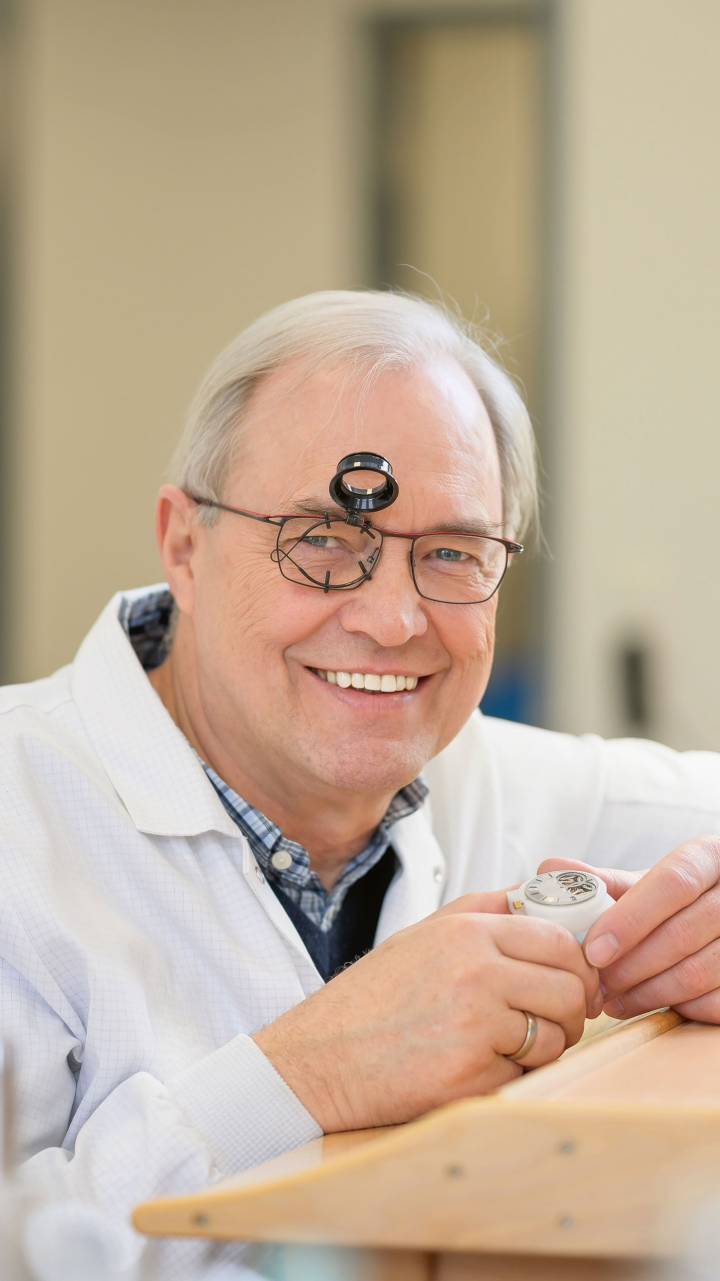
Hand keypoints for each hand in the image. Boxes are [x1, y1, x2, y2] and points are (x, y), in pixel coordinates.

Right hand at [253, 890, 600, 1131]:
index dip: (578, 966)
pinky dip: (510, 1078)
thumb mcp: (424, 935)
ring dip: (542, 1049)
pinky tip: (473, 1070)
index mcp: (466, 931)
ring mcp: (475, 1023)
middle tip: (555, 1023)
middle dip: (571, 1011)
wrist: (317, 1058)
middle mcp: (475, 970)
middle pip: (568, 988)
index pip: (559, 940)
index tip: (575, 984)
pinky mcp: (470, 1075)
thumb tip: (547, 901)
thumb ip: (486, 914)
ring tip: (503, 1048)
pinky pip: (525, 1076)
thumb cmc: (372, 998)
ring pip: (554, 1036)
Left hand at [539, 839, 719, 1023]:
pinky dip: (674, 1007)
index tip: (594, 951)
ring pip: (697, 972)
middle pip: (683, 933)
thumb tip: (549, 871)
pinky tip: (643, 1004)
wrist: (710, 920)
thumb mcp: (642, 885)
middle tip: (594, 984)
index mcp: (709, 857)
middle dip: (630, 965)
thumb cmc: (670, 903)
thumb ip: (602, 881)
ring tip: (610, 999)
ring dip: (646, 992)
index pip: (672, 883)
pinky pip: (713, 1002)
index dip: (630, 920)